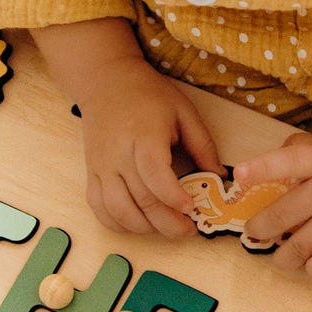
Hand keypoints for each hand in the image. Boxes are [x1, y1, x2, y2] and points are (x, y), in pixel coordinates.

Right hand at [76, 59, 223, 235]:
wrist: (105, 82)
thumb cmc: (147, 95)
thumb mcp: (183, 112)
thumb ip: (203, 145)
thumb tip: (220, 177)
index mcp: (144, 136)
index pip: (154, 176)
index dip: (173, 197)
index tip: (191, 208)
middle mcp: (119, 155)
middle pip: (141, 201)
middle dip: (167, 223)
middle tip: (188, 230)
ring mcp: (101, 168)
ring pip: (118, 211)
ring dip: (144, 228)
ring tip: (165, 228)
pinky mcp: (91, 175)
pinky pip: (100, 209)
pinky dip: (119, 224)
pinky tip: (139, 223)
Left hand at [234, 127, 311, 278]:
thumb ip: (302, 152)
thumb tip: (270, 170)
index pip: (287, 161)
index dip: (262, 169)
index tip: (239, 176)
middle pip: (282, 216)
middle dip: (260, 229)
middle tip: (255, 233)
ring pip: (299, 247)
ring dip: (282, 257)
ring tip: (280, 257)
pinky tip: (310, 264)